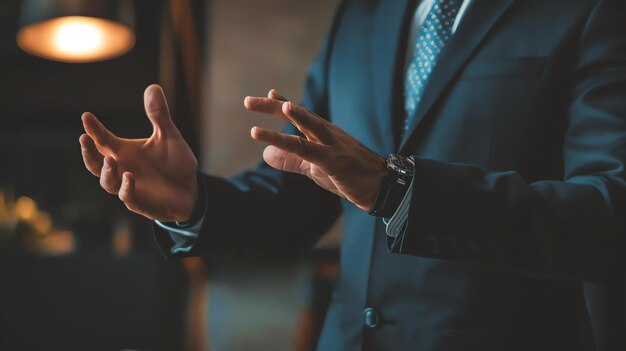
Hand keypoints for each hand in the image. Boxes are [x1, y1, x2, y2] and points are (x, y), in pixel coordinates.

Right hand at [79, 84, 197, 221]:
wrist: (190, 190)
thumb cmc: (175, 163)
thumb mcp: (169, 136)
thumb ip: (159, 115)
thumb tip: (153, 86)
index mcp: (124, 151)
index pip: (103, 139)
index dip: (94, 129)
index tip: (86, 116)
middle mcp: (122, 168)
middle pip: (94, 163)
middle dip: (88, 152)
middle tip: (84, 139)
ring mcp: (129, 187)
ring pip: (107, 182)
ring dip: (106, 172)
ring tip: (110, 160)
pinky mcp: (141, 202)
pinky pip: (128, 197)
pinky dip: (126, 188)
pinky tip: (129, 176)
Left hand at [245, 90, 386, 210]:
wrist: (381, 187)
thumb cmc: (350, 176)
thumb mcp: (315, 169)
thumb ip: (291, 160)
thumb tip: (265, 153)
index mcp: (324, 134)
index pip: (300, 115)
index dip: (282, 104)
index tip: (268, 93)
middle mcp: (327, 134)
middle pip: (298, 114)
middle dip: (273, 106)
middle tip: (248, 101)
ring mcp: (332, 145)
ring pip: (308, 125)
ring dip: (290, 114)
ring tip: (270, 102)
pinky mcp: (333, 161)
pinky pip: (306, 150)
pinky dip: (288, 144)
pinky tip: (273, 142)